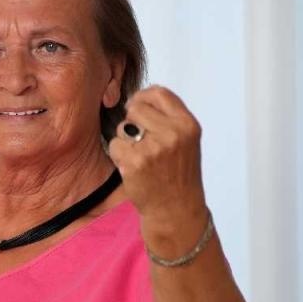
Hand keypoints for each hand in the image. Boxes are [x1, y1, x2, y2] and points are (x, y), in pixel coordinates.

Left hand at [107, 85, 211, 254]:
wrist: (176, 209)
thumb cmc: (178, 174)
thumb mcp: (185, 140)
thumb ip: (167, 118)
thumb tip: (137, 98)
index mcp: (187, 124)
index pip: (159, 92)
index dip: (143, 97)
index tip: (138, 107)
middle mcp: (173, 133)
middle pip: (136, 108)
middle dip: (132, 121)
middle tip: (140, 141)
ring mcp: (154, 148)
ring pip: (123, 127)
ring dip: (125, 141)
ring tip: (141, 158)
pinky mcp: (135, 162)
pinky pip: (115, 146)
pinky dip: (118, 156)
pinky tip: (133, 168)